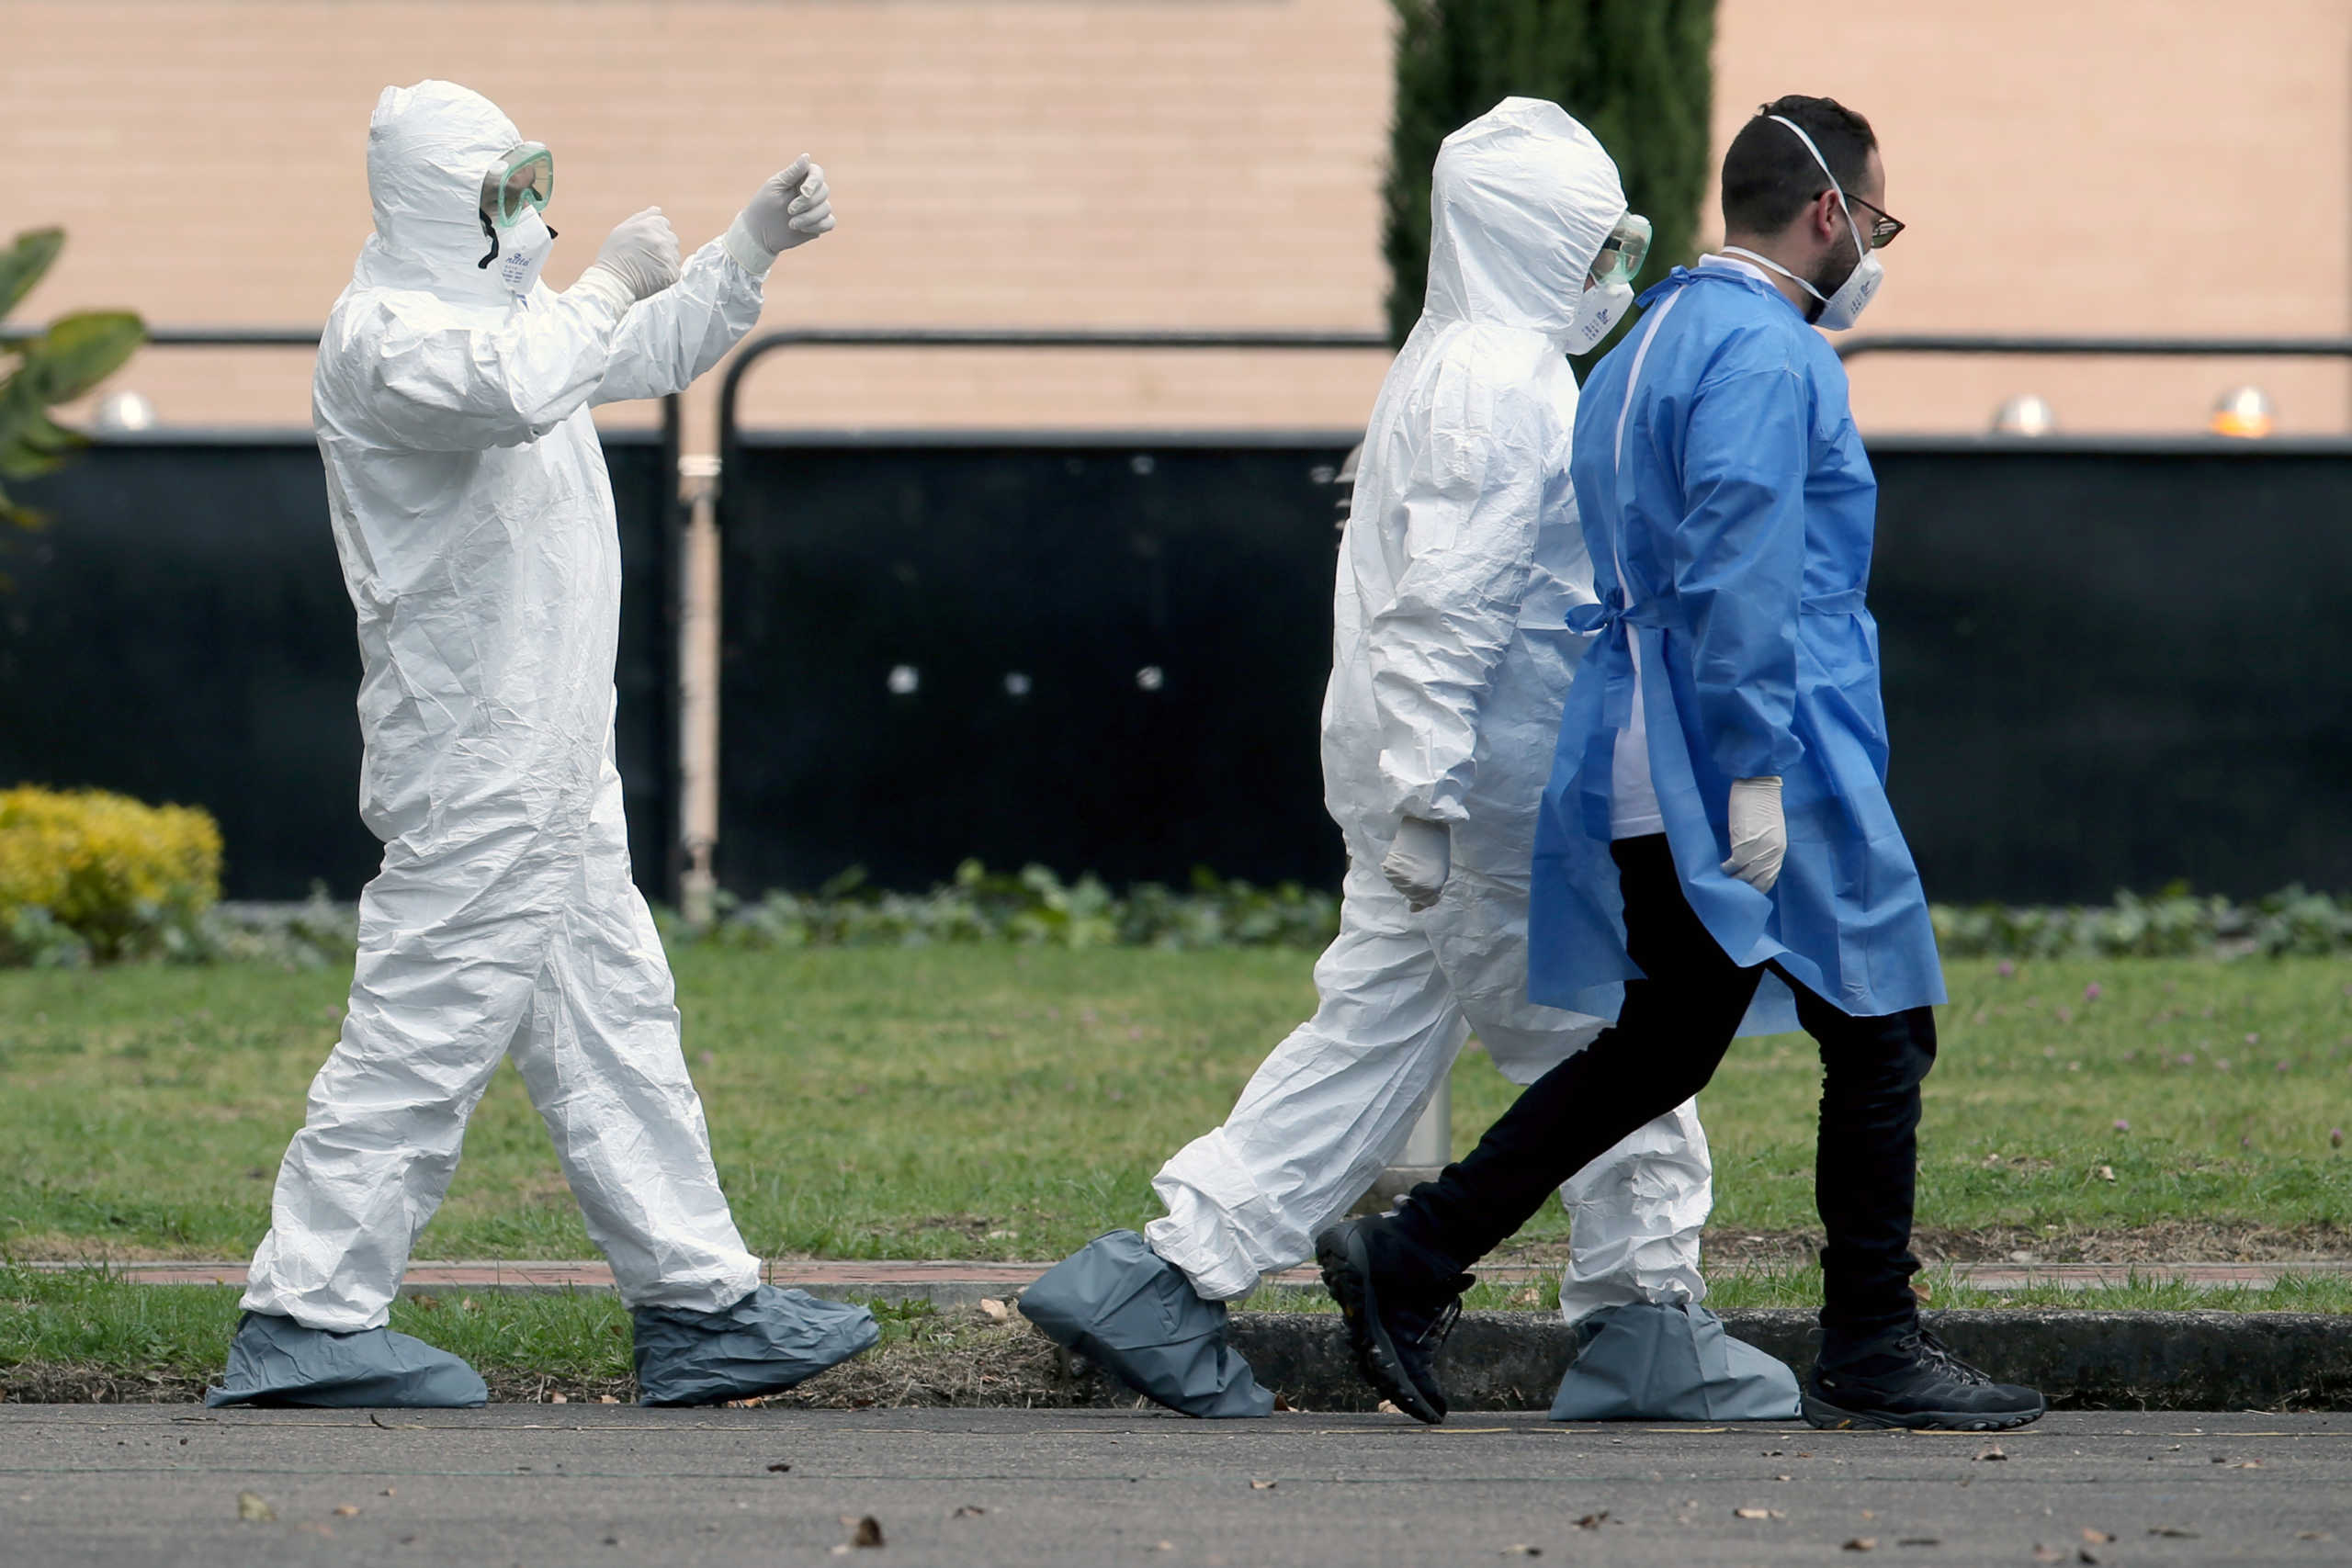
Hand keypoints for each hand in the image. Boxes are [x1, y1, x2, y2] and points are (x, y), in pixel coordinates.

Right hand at [581, 207, 680, 302]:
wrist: (612, 281)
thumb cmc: (613, 255)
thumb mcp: (622, 229)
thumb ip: (642, 217)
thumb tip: (658, 210)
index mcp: (650, 225)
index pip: (664, 224)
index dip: (654, 234)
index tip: (644, 244)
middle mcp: (661, 238)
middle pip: (671, 239)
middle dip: (662, 246)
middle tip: (645, 257)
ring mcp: (667, 256)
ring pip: (675, 255)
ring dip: (666, 260)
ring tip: (648, 268)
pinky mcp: (671, 273)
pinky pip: (675, 272)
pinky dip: (667, 275)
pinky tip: (653, 277)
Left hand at [739, 154, 834, 254]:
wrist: (759, 234)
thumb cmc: (764, 207)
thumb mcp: (775, 187)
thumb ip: (792, 173)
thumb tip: (807, 156)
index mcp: (799, 179)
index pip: (817, 173)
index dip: (814, 182)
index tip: (803, 192)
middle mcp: (810, 192)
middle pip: (824, 191)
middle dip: (807, 203)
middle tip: (789, 210)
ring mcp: (816, 208)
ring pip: (826, 208)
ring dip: (809, 217)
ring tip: (792, 224)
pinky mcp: (819, 224)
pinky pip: (830, 222)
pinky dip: (818, 225)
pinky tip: (802, 229)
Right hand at [1381, 817, 1451, 911]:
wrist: (1426, 824)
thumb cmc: (1436, 847)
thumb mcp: (1440, 873)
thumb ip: (1429, 893)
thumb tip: (1412, 910)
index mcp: (1433, 887)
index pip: (1425, 902)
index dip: (1426, 891)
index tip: (1426, 875)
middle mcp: (1417, 886)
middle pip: (1412, 896)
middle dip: (1415, 884)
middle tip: (1419, 864)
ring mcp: (1402, 879)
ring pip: (1400, 887)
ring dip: (1405, 876)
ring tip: (1413, 859)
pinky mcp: (1390, 869)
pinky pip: (1391, 877)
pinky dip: (1396, 869)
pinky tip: (1404, 857)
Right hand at [1721, 777, 1785, 892]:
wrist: (1759, 786)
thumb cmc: (1762, 804)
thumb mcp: (1770, 830)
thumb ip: (1764, 847)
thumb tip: (1751, 861)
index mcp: (1779, 849)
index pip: (1769, 878)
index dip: (1758, 888)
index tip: (1747, 893)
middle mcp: (1771, 853)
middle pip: (1757, 880)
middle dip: (1745, 888)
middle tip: (1732, 891)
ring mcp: (1758, 849)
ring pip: (1745, 875)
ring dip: (1734, 881)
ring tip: (1724, 881)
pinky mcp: (1744, 843)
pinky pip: (1734, 864)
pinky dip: (1726, 869)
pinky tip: (1721, 868)